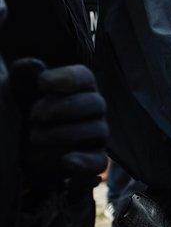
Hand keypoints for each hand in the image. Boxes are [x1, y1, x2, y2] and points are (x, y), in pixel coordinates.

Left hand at [11, 59, 107, 186]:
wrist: (17, 151)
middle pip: (96, 103)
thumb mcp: (16, 94)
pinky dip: (84, 162)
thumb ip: (23, 78)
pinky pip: (99, 162)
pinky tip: (65, 161)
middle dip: (65, 108)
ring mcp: (95, 137)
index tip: (42, 83)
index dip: (68, 78)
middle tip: (33, 115)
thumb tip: (33, 65)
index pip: (84, 78)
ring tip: (35, 137)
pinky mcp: (91, 162)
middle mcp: (92, 111)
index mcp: (77, 90)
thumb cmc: (21, 116)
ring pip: (98, 131)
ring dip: (65, 134)